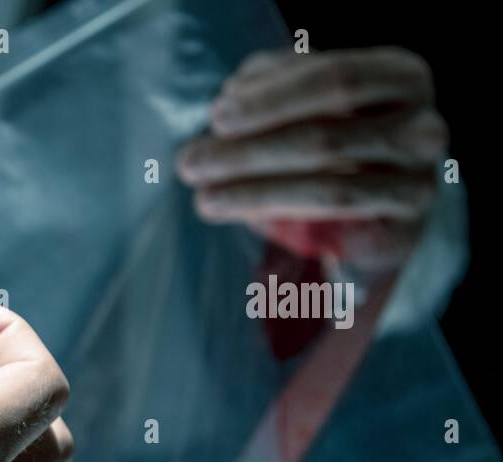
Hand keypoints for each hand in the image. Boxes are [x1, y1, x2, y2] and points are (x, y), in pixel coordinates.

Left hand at [177, 47, 446, 273]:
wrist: (378, 201)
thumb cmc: (330, 135)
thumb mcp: (302, 99)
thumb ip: (269, 87)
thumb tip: (230, 100)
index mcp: (402, 77)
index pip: (335, 78)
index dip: (271, 98)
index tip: (216, 118)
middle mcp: (423, 127)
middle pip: (325, 138)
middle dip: (248, 153)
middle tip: (190, 164)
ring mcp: (420, 182)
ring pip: (330, 189)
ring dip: (256, 194)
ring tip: (204, 198)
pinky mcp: (405, 232)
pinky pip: (342, 232)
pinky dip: (290, 222)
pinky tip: (247, 217)